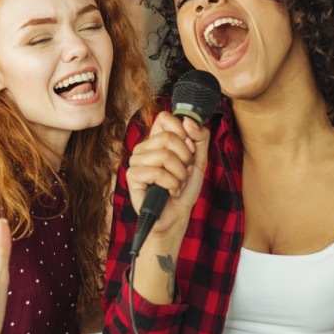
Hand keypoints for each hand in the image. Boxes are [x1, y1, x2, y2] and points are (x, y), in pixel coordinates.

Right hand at [126, 111, 210, 239]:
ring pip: (164, 155)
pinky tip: (170, 191)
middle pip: (168, 137)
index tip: (189, 150)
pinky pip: (157, 172)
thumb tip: (189, 121)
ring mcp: (136, 161)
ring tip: (178, 184)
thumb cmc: (184, 189)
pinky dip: (172, 184)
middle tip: (184, 172)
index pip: (164, 118)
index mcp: (156, 140)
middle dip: (185, 158)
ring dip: (180, 174)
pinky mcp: (133, 176)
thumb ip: (199, 138)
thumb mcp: (199, 160)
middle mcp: (144, 148)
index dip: (182, 131)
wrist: (177, 215)